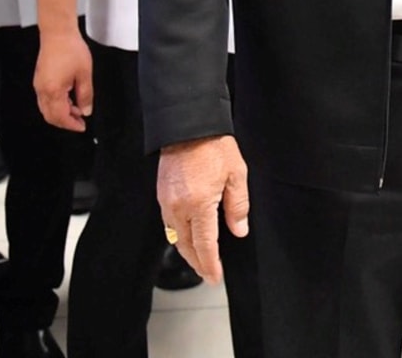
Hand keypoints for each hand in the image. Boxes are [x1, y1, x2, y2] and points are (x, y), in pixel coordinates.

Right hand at [35, 27, 95, 131]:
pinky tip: (69, 99)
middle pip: (50, 116)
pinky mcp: (39, 79)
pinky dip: (56, 104)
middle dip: (65, 121)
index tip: (81, 127)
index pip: (60, 116)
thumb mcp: (85, 74)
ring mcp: (39, 85)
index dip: (71, 125)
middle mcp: (42, 90)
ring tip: (77, 109)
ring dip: (61, 112)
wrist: (57, 33)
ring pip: (47, 108)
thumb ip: (86, 95)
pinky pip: (45, 99)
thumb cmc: (70, 49)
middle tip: (79, 121)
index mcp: (53, 91)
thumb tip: (86, 110)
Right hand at [158, 135, 249, 285]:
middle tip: (208, 274)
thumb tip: (239, 230)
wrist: (188, 125)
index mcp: (199, 204)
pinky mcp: (162, 194)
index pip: (204, 244)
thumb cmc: (214, 146)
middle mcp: (178, 207)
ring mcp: (167, 201)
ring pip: (174, 236)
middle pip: (186, 245)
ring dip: (186, 251)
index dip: (210, 263)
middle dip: (197, 263)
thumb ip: (238, 205)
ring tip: (199, 260)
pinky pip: (169, 223)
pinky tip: (187, 236)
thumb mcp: (236, 174)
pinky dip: (178, 235)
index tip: (214, 277)